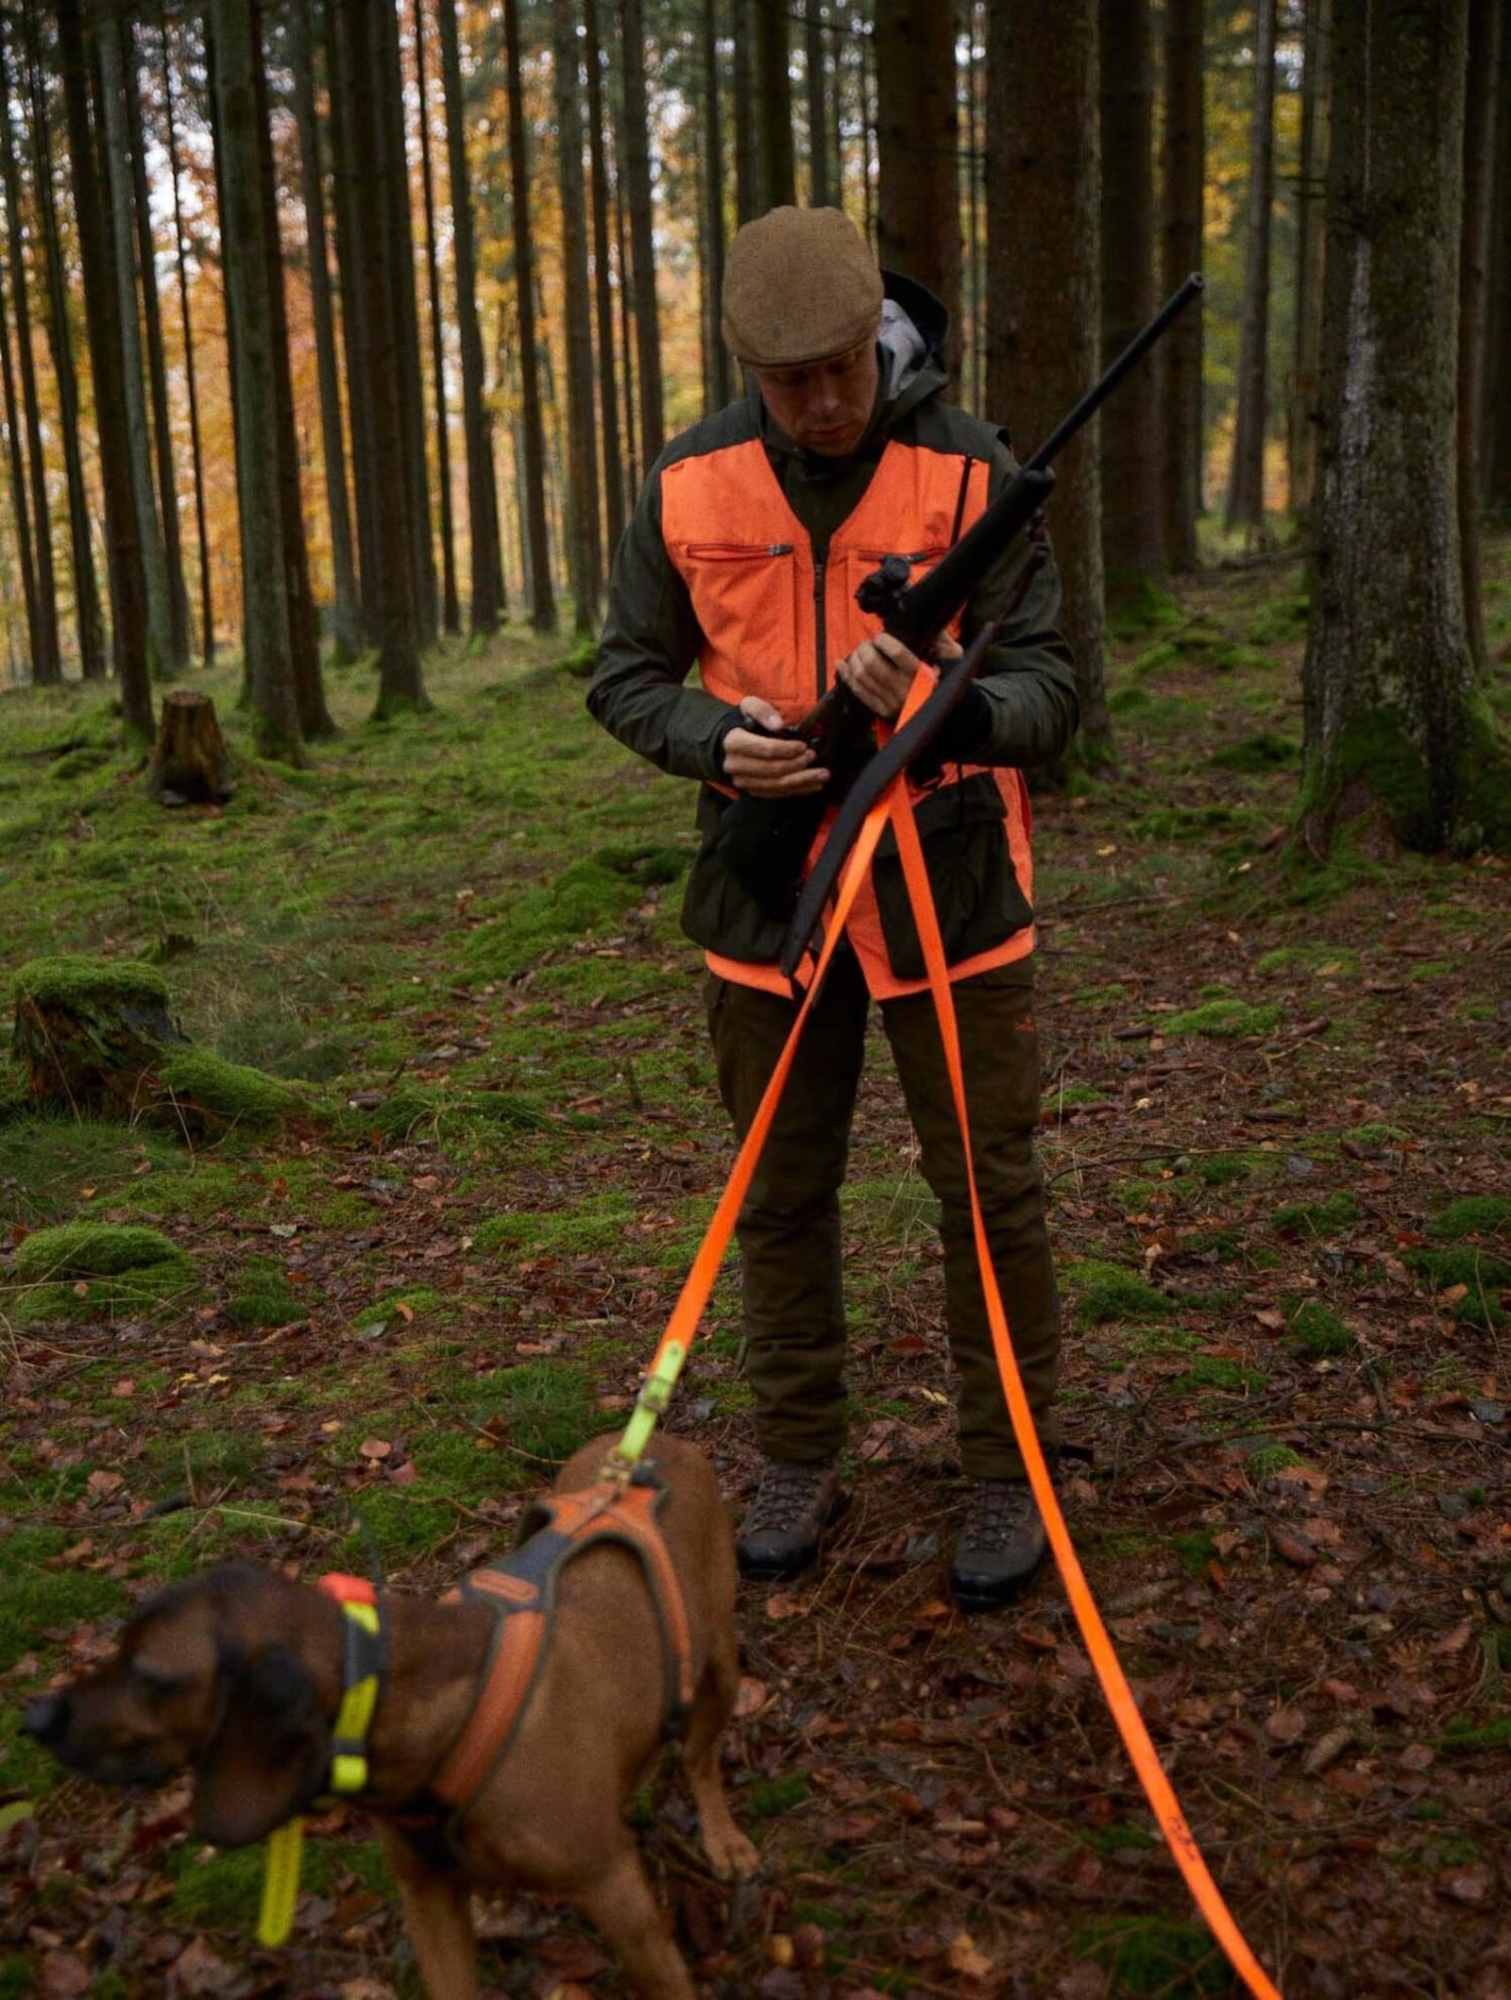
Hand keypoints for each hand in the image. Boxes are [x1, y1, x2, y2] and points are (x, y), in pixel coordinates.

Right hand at [722, 696, 829, 798]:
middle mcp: (736, 765)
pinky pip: (776, 793)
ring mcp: (743, 781)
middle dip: (797, 765)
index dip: (786, 749)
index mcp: (735, 743)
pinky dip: (797, 790)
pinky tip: (813, 785)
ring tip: (821, 775)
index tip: (803, 746)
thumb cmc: (743, 722)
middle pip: (772, 769)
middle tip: (814, 758)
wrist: (728, 741)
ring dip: (802, 781)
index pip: (765, 749)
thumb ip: (762, 711)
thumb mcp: (749, 706)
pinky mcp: (751, 791)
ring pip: (776, 785)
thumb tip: (777, 724)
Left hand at [834, 631, 962, 718]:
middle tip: (868, 644)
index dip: (884, 641)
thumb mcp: (954, 660)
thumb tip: (932, 624)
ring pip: (862, 676)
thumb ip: (943, 640)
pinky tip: (842, 664)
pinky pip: (858, 691)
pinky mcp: (882, 711)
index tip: (880, 637)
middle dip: (865, 649)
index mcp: (923, 676)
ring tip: (859, 652)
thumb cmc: (948, 684)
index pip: (898, 654)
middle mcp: (905, 690)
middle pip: (873, 664)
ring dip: (855, 660)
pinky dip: (846, 675)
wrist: (945, 717)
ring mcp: (892, 703)